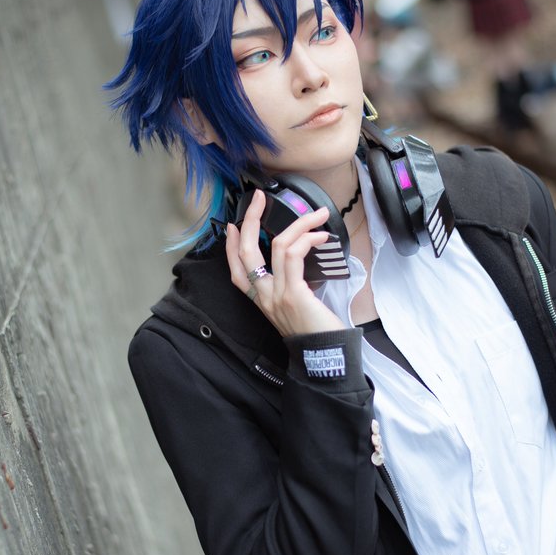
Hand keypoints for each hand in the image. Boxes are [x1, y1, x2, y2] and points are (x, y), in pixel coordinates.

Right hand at [226, 190, 344, 336]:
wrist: (324, 357)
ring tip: (318, 215)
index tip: (234, 225)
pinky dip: (307, 239)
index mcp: (261, 301)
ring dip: (299, 224)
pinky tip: (320, 236)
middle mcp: (264, 297)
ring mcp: (276, 295)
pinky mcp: (294, 293)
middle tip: (259, 198)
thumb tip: (298, 265)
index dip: (231, 247)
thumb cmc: (315, 333)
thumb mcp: (295, 308)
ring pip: (278, 246)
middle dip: (251, 220)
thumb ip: (291, 287)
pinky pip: (294, 255)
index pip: (236, 271)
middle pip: (247, 252)